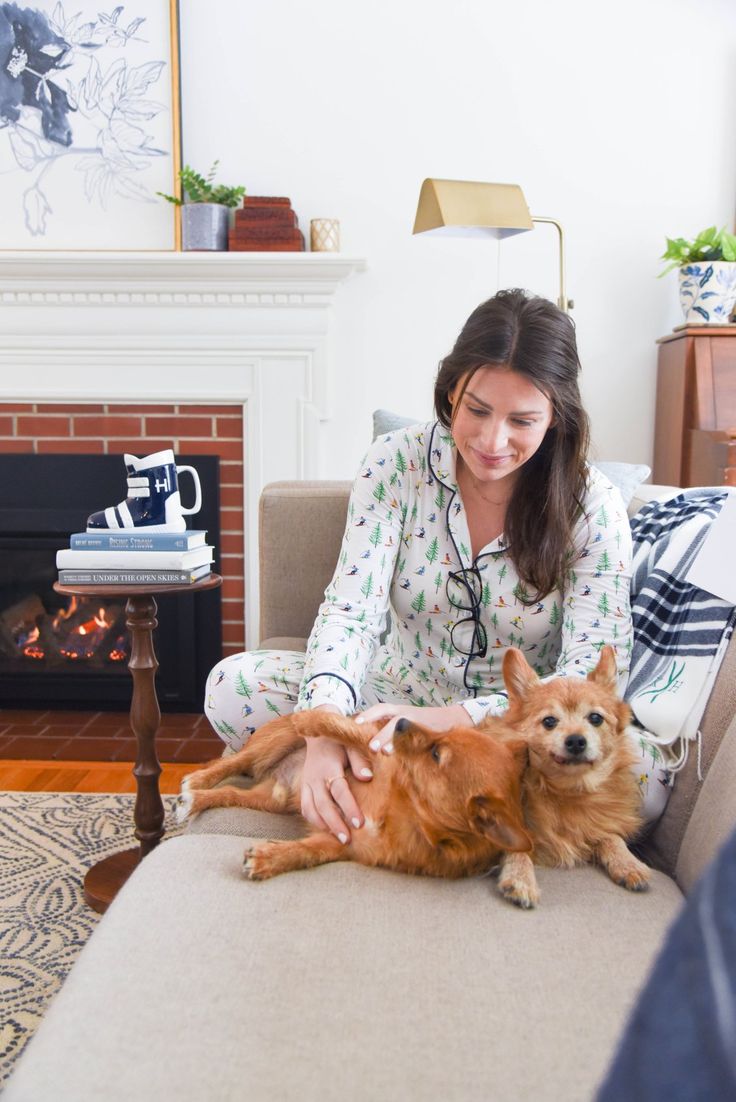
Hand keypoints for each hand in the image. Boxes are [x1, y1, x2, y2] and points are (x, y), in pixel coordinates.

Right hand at [300, 705, 372, 842]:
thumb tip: (367, 778)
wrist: (318, 734)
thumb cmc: (340, 740)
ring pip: (310, 809)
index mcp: (329, 766)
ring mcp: (307, 783)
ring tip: (340, 838)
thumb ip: (360, 761)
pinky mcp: (303, 787)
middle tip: (347, 839)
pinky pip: (305, 808)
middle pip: (323, 805)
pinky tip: (327, 829)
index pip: (339, 791)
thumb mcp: (351, 744)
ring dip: (324, 826)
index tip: (359, 823)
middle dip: (335, 824)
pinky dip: (314, 820)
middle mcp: (315, 777)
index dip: (349, 807)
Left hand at [356, 702, 473, 753]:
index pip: (381, 709)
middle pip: (389, 717)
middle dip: (379, 732)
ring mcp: (418, 721)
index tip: (356, 723)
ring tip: (385, 752)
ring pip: (403, 726)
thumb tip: (372, 746)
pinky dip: (412, 744)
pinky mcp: (429, 730)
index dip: (368, 714)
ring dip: (394, 738)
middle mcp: (407, 713)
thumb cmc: (425, 724)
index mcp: (400, 711)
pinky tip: (408, 755)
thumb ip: (392, 733)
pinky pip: (419, 735)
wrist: (453, 718)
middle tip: (370, 746)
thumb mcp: (406, 724)